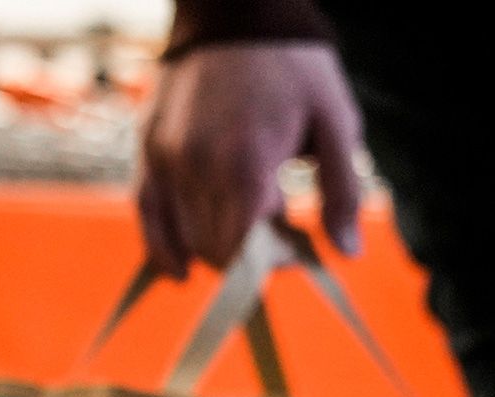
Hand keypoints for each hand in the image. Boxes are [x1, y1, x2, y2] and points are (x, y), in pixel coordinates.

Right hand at [137, 42, 363, 277]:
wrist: (237, 6)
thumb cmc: (295, 66)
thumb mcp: (337, 124)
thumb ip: (343, 193)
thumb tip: (348, 253)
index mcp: (244, 163)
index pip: (247, 251)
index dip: (273, 265)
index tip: (298, 254)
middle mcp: (195, 164)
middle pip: (216, 250)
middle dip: (249, 258)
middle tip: (279, 239)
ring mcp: (165, 154)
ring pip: (182, 237)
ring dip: (214, 251)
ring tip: (246, 237)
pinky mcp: (147, 143)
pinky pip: (146, 210)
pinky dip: (162, 245)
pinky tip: (180, 271)